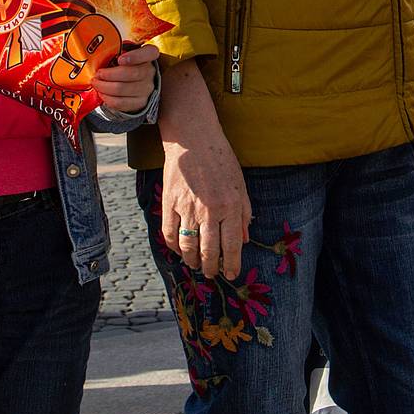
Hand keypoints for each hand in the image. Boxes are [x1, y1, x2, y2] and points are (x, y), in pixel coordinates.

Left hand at [91, 42, 160, 113]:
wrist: (138, 83)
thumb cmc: (128, 64)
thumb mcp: (127, 53)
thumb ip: (118, 51)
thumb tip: (99, 54)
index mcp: (149, 55)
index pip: (150, 53)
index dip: (135, 56)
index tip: (120, 59)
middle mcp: (151, 72)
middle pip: (131, 73)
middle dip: (109, 74)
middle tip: (98, 74)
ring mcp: (147, 89)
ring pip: (122, 89)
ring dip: (104, 86)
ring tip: (96, 83)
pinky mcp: (140, 103)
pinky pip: (120, 102)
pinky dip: (107, 98)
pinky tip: (101, 93)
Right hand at [162, 130, 251, 281]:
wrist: (193, 139)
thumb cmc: (221, 160)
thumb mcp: (240, 184)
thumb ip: (244, 213)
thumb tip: (244, 240)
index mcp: (230, 206)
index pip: (232, 245)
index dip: (232, 264)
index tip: (231, 274)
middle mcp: (209, 210)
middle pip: (208, 252)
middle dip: (211, 268)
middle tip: (212, 273)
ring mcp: (187, 208)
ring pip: (187, 247)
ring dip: (192, 261)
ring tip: (196, 265)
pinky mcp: (169, 203)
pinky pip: (169, 234)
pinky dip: (173, 247)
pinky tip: (179, 250)